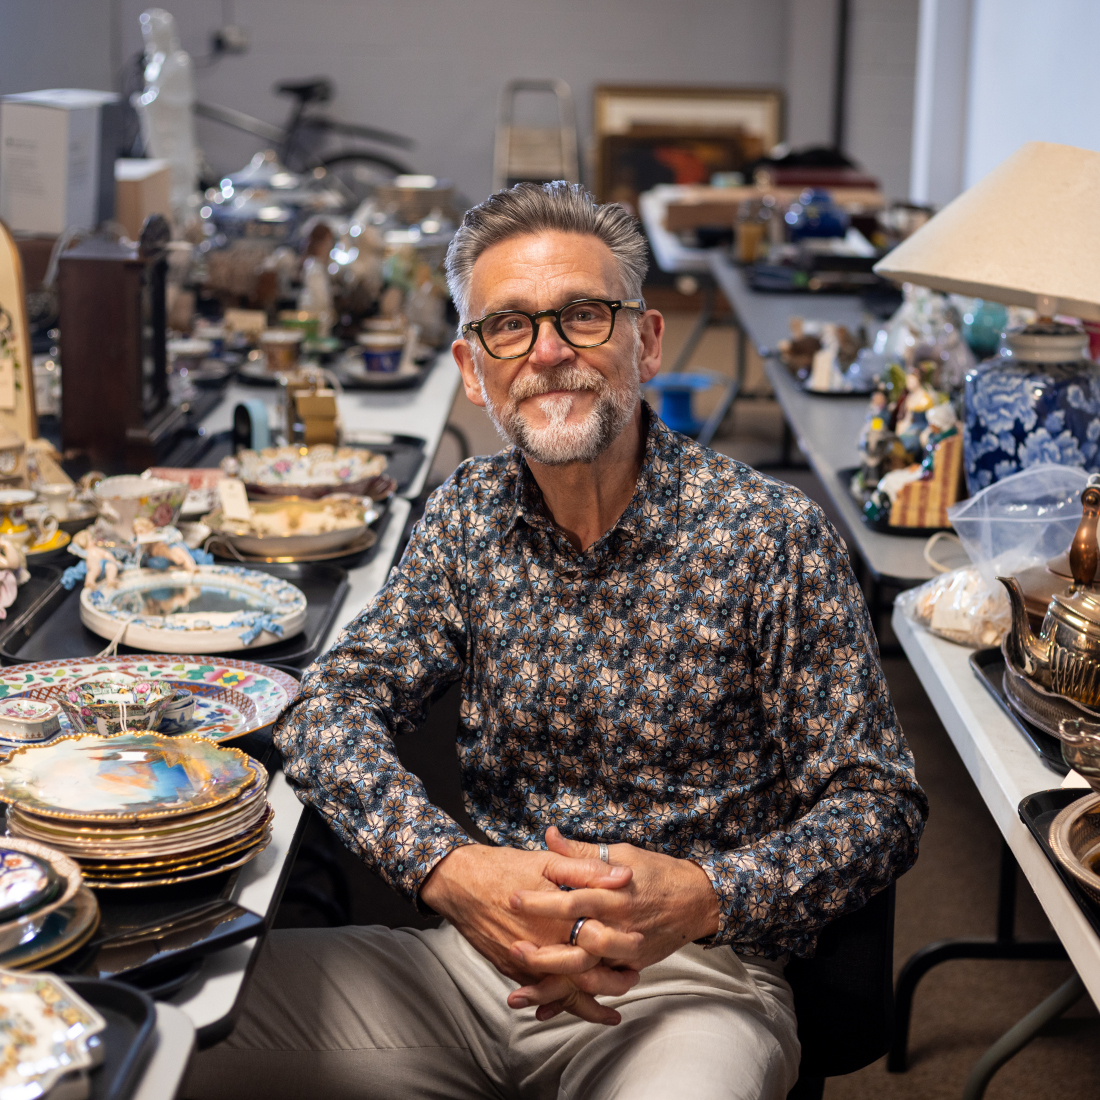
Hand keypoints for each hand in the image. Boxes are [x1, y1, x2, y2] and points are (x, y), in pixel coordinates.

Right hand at [420, 842, 640, 1023]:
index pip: (598, 937)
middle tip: (633, 978)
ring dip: (591, 1001)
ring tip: (612, 1007)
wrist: (459, 882)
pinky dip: (560, 1004)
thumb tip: (624, 877)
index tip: (641, 941)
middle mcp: (542, 945)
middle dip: (613, 979)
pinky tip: (574, 1008)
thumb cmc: (503, 867)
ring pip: (564, 991)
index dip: (622, 941)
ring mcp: (526, 962)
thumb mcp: (548, 862)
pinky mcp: (512, 970)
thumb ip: (587, 870)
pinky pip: (542, 993)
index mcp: (556, 916)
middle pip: (586, 973)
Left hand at [505, 827, 720, 1019]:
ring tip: (522, 979)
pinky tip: (547, 1005)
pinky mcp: (632, 966)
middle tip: (512, 943)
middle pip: (578, 937)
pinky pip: (601, 987)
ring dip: (554, 976)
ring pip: (588, 968)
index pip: (573, 896)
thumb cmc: (657, 872)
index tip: (513, 897)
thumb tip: (549, 835)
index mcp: (614, 890)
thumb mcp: (620, 853)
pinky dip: (575, 999)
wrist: (697, 900)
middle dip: (543, 943)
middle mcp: (620, 922)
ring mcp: (627, 948)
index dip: (542, 898)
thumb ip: (580, 852)